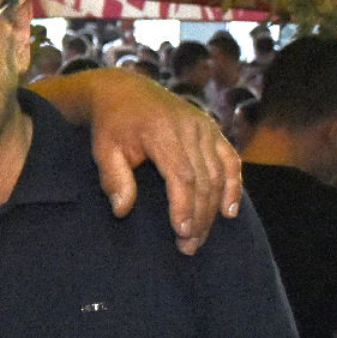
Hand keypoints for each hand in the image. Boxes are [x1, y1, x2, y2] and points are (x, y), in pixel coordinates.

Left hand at [80, 69, 240, 252]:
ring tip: (200, 237)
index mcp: (161, 131)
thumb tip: (122, 210)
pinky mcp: (211, 129)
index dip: (185, 206)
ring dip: (212, 209)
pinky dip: (233, 185)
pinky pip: (229, 159)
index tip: (181, 232)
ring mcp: (203, 126)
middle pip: (203, 179)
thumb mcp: (103, 149)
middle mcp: (188, 127)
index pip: (181, 175)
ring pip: (217, 174)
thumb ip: (113, 178)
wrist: (124, 90)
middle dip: (199, 216)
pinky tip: (229, 211)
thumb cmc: (112, 125)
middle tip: (189, 246)